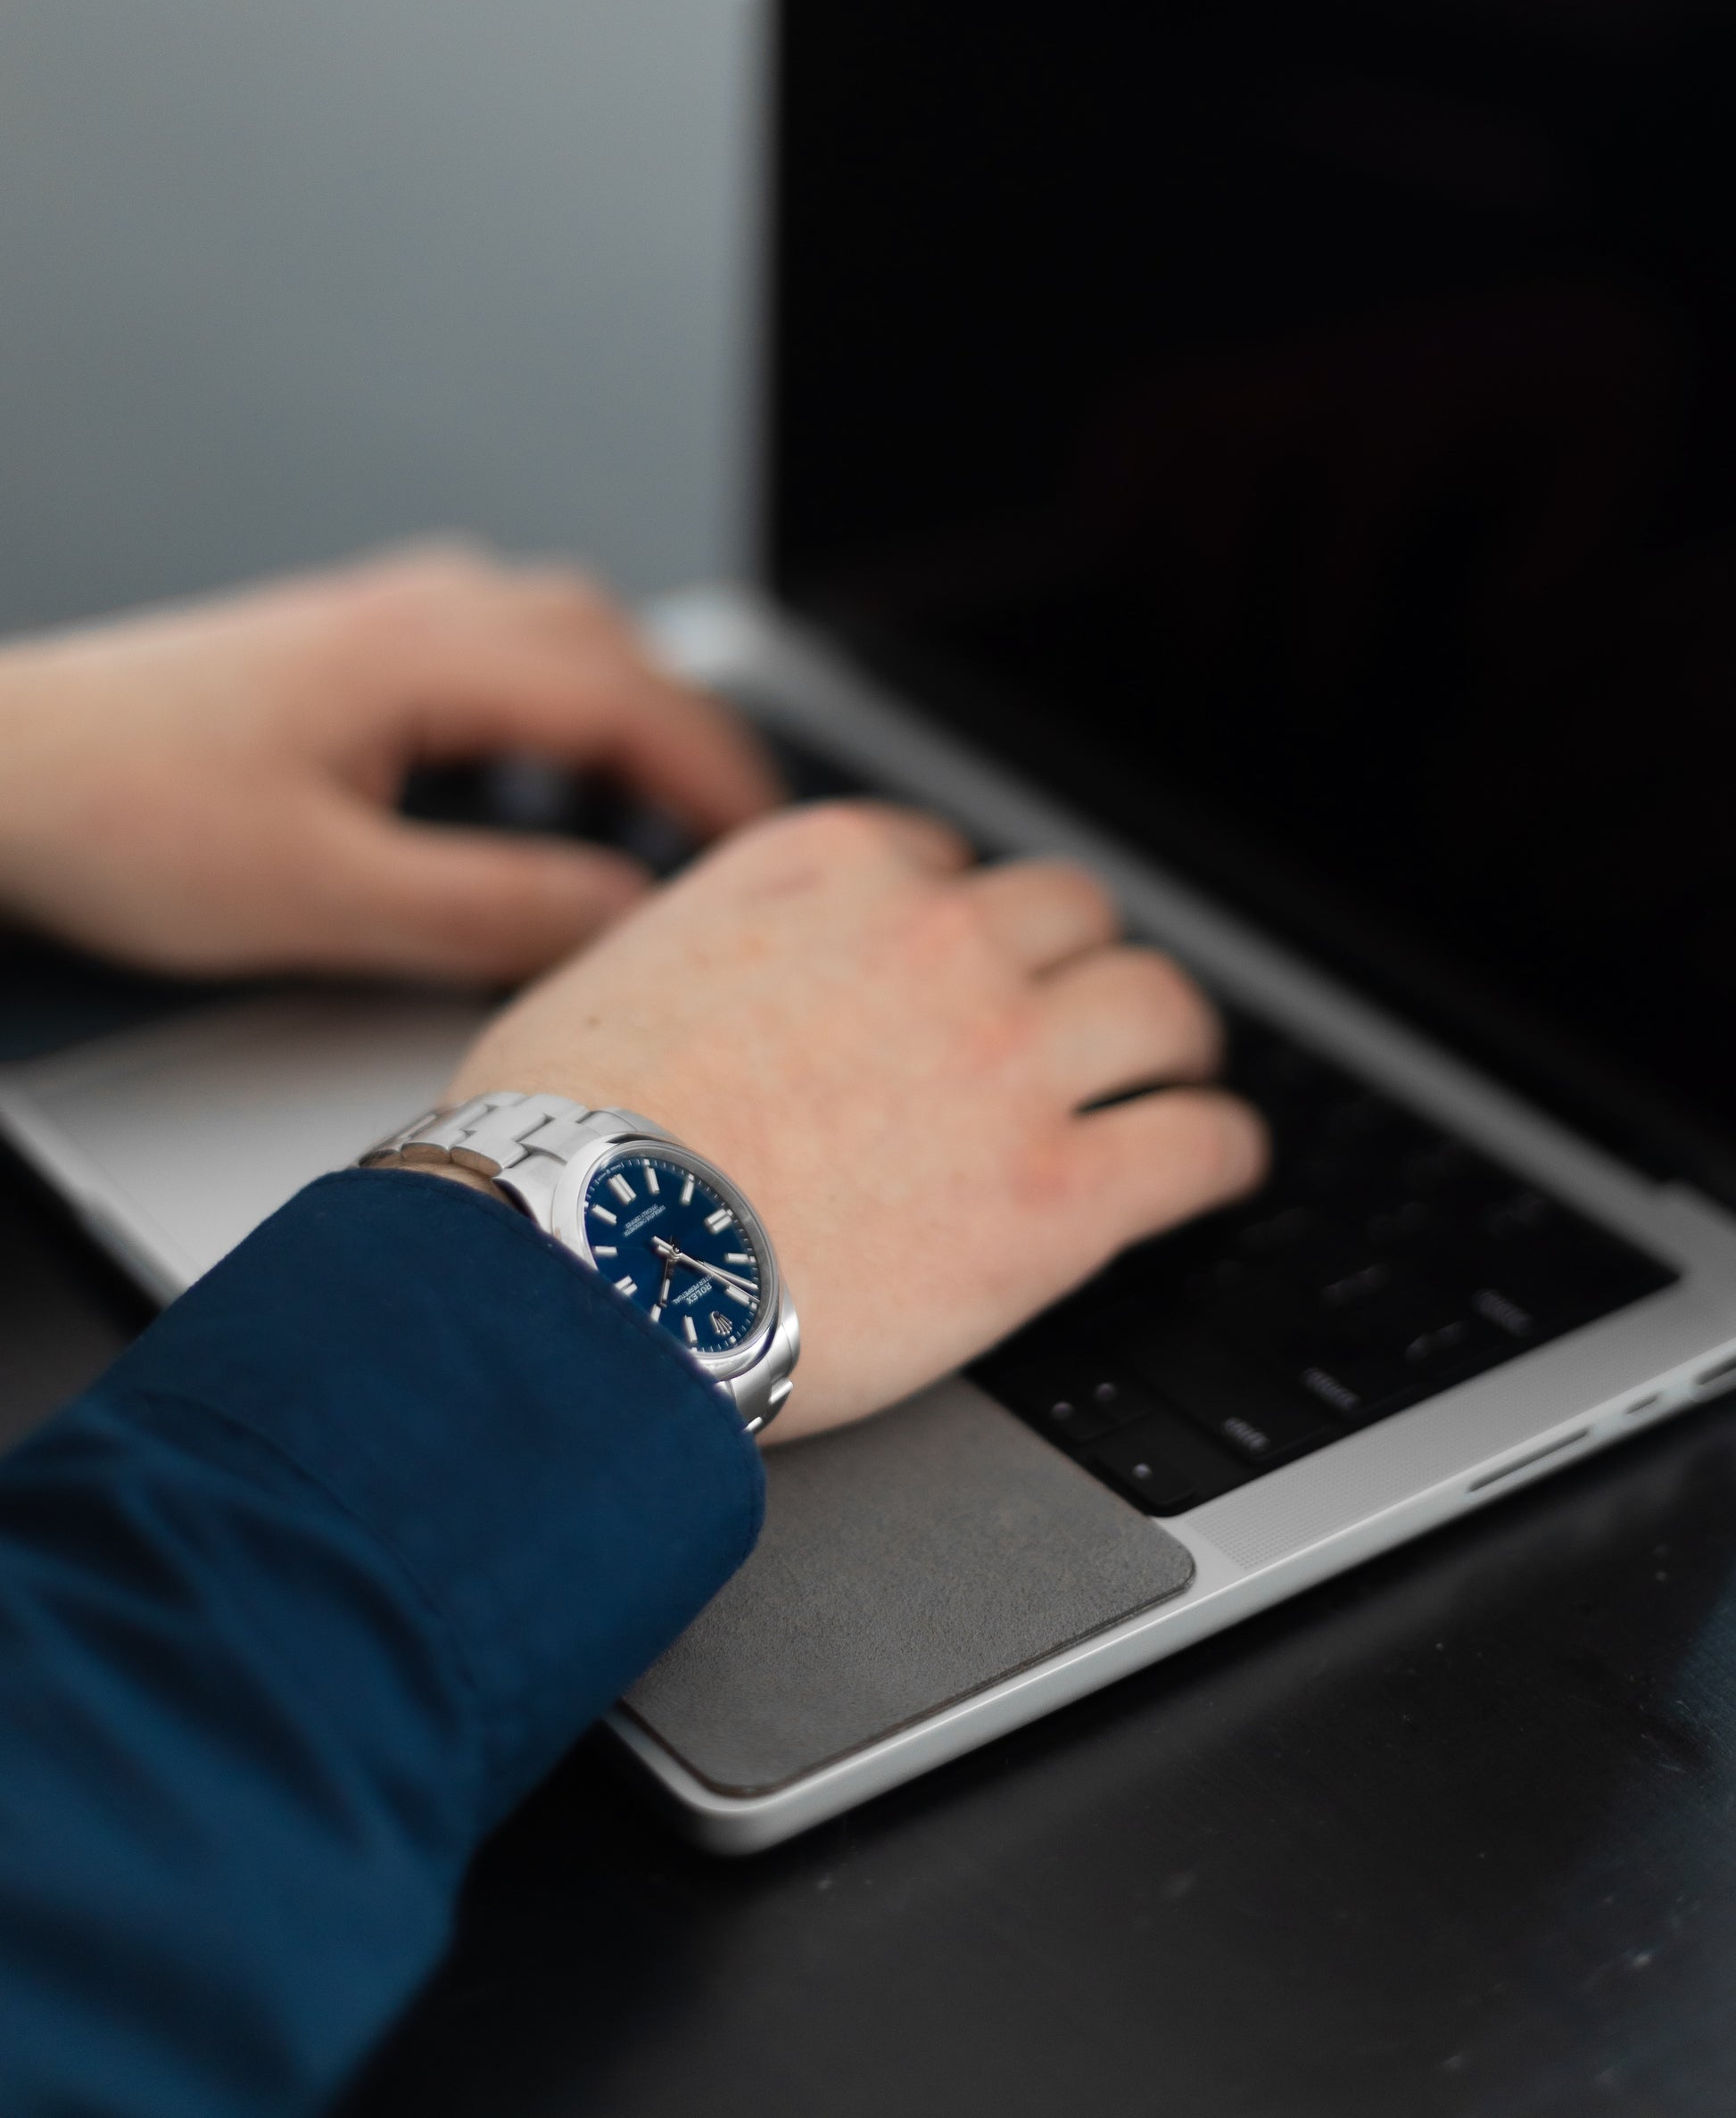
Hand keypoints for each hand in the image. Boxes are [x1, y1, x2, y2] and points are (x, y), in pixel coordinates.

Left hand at [0, 546, 777, 979]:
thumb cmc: (121, 816)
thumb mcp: (321, 895)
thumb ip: (490, 906)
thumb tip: (625, 914)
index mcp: (429, 657)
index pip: (632, 704)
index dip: (723, 783)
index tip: (779, 850)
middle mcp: (415, 610)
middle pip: (614, 645)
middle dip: (693, 738)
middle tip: (735, 837)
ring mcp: (375, 612)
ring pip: (555, 627)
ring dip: (622, 705)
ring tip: (646, 803)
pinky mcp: (338, 640)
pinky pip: (492, 639)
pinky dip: (551, 697)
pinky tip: (525, 764)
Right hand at [451, 801, 1265, 1437]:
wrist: (585, 1264)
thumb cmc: (567, 1138)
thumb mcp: (619, 972)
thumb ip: (707, 942)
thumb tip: (713, 967)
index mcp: (835, 870)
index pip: (948, 860)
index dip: (965, 919)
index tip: (971, 961)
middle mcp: (939, 938)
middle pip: (1074, 915)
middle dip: (1081, 963)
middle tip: (1085, 1013)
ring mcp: (1010, 1057)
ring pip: (1161, 1006)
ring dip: (1172, 1041)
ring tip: (1176, 1074)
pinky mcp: (1058, 1191)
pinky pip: (1199, 1143)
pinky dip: (1222, 1151)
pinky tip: (1219, 1164)